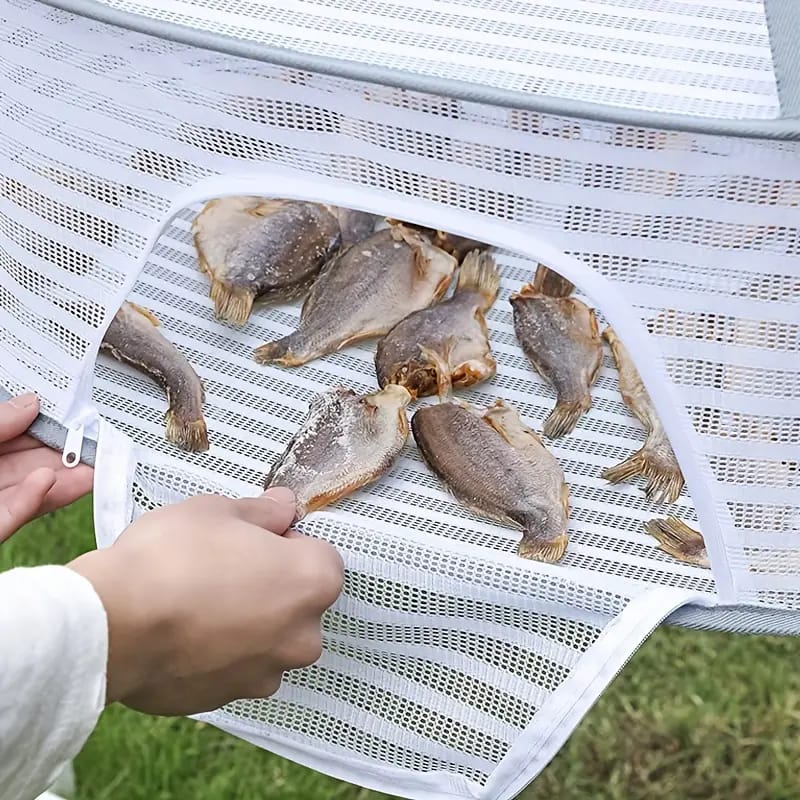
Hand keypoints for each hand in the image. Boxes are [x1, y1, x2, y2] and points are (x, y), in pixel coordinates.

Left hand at [0, 393, 93, 541]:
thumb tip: (30, 403)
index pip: (20, 435)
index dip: (51, 427)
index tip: (78, 419)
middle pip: (35, 464)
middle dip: (69, 455)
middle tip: (99, 446)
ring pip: (35, 492)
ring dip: (65, 480)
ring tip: (92, 467)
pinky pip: (15, 515)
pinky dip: (32, 498)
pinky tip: (46, 481)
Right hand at [68, 487, 343, 715]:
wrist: (112, 625)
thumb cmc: (173, 556)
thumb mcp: (220, 510)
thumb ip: (264, 510)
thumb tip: (284, 507)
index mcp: (313, 582)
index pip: (320, 555)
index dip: (287, 542)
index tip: (253, 538)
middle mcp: (303, 636)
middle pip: (298, 601)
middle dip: (271, 584)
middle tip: (222, 567)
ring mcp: (266, 674)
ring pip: (267, 638)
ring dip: (246, 622)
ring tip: (196, 602)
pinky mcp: (228, 700)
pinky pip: (234, 666)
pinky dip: (218, 652)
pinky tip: (182, 633)